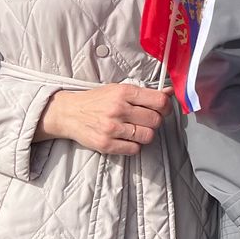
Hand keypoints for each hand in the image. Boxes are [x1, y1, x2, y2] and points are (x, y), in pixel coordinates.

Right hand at [34, 83, 172, 154]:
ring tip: (136, 130)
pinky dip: (134, 145)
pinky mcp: (106, 144)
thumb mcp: (119, 89)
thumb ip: (144, 93)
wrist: (69, 113)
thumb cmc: (96, 101)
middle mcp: (118, 109)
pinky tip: (126, 139)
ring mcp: (112, 128)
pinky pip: (134, 149)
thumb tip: (170, 92)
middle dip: (155, 122)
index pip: (159, 101)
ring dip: (145, 134)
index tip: (163, 109)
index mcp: (124, 92)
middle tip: (146, 120)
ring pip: (147, 136)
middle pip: (156, 120)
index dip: (166, 107)